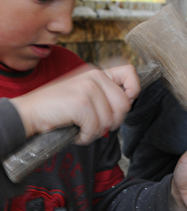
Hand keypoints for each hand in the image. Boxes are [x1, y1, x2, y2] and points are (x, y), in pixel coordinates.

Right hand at [11, 64, 139, 144]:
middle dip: (112, 122)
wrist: (28, 113)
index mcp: (97, 73)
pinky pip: (96, 128)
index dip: (133, 90)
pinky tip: (75, 132)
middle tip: (95, 125)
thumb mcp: (85, 94)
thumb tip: (128, 102)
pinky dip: (86, 137)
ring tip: (81, 128)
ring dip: (96, 132)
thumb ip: (105, 94)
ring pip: (111, 120)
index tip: (123, 103)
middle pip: (124, 105)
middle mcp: (95, 76)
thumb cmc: (57, 108)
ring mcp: (89, 88)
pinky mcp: (82, 102)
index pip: (129, 73)